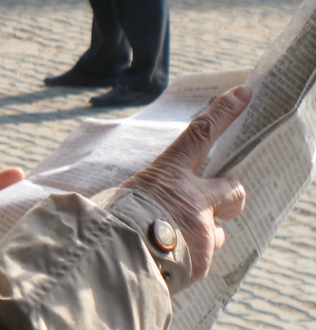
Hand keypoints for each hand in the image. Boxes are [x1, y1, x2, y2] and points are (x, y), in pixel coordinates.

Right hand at [122, 85, 250, 280]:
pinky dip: (190, 260)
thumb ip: (150, 195)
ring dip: (203, 237)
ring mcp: (202, 227)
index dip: (223, 112)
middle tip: (216, 207)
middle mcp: (193, 196)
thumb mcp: (128, 195)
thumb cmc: (111, 220)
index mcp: (168, 173)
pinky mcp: (203, 256)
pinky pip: (203, 257)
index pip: (200, 133)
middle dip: (231, 196)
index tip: (244, 92)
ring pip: (219, 231)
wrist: (116, 257)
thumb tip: (150, 203)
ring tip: (175, 245)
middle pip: (234, 188)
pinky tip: (170, 263)